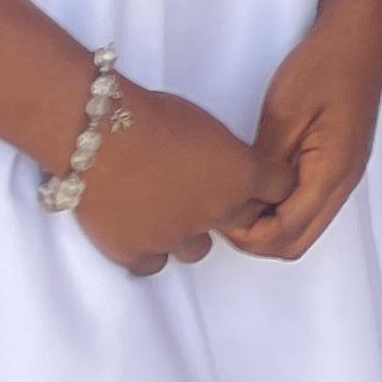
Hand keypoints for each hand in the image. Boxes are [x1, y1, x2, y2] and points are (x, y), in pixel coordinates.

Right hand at [72, 80, 267, 275]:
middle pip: (245, 222)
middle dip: (234, 208)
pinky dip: (149, 250)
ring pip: (198, 250)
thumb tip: (224, 166)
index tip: (262, 178)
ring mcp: (175, 238)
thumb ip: (226, 155)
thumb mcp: (209, 126)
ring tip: (168, 210)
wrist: (99, 136)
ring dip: (190, 233)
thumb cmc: (155, 116)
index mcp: (242, 176)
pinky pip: (154, 264)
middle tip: (211, 192)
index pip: (281, 188)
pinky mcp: (135, 253)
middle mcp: (215, 213)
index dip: (272, 181)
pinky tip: (140, 228)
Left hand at [219, 7, 381, 258]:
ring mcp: (347, 171)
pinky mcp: (341, 160)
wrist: (359, 32)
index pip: (286, 234)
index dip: (246, 235)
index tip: (218, 211)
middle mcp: (345, 181)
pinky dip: (283, 207)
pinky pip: (311, 203)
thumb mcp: (282, 114)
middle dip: (257, 238)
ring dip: (270, 223)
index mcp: (332, 172)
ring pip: (305, 226)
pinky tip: (261, 182)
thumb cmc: (323, 66)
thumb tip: (243, 202)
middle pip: (297, 242)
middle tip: (225, 209)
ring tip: (240, 194)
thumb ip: (263, 165)